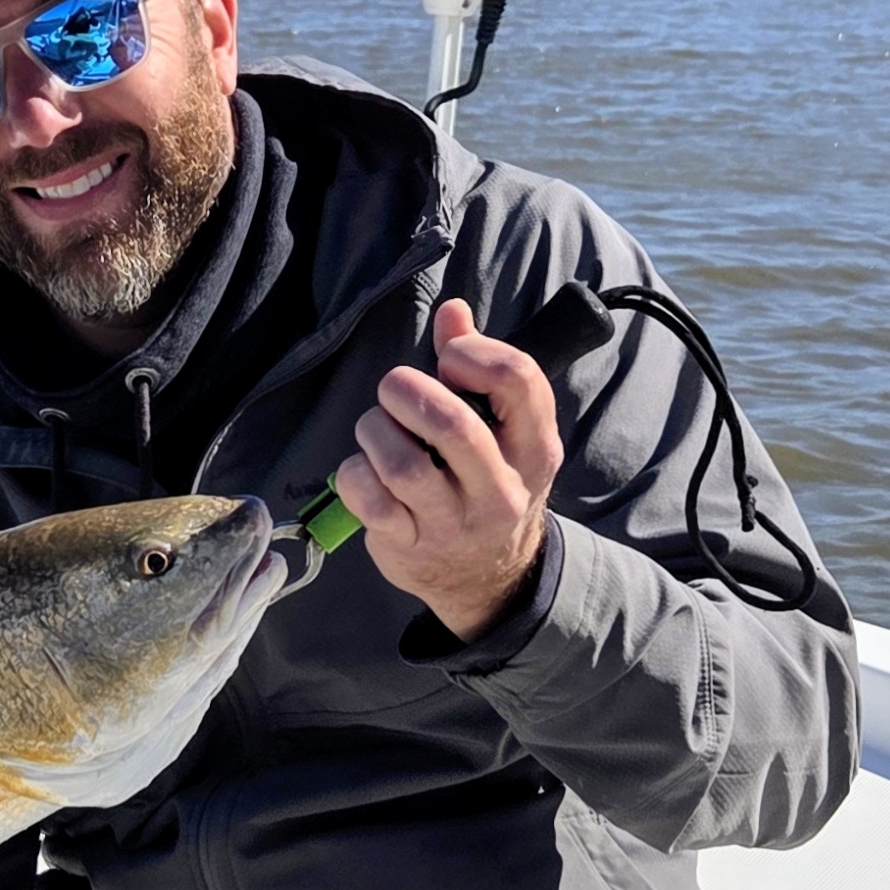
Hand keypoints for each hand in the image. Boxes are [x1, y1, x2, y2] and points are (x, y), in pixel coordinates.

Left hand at [333, 295, 560, 641]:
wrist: (488, 579)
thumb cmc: (487, 484)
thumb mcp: (502, 433)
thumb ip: (477, 369)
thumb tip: (453, 311)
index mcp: (534, 448)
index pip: (517, 379)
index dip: (472, 352)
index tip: (449, 359)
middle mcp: (501, 489)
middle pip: (452, 422)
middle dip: (407, 390)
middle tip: (394, 388)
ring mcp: (455, 524)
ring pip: (403, 462)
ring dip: (375, 430)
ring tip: (376, 428)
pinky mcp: (411, 548)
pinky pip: (369, 498)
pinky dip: (355, 472)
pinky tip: (364, 469)